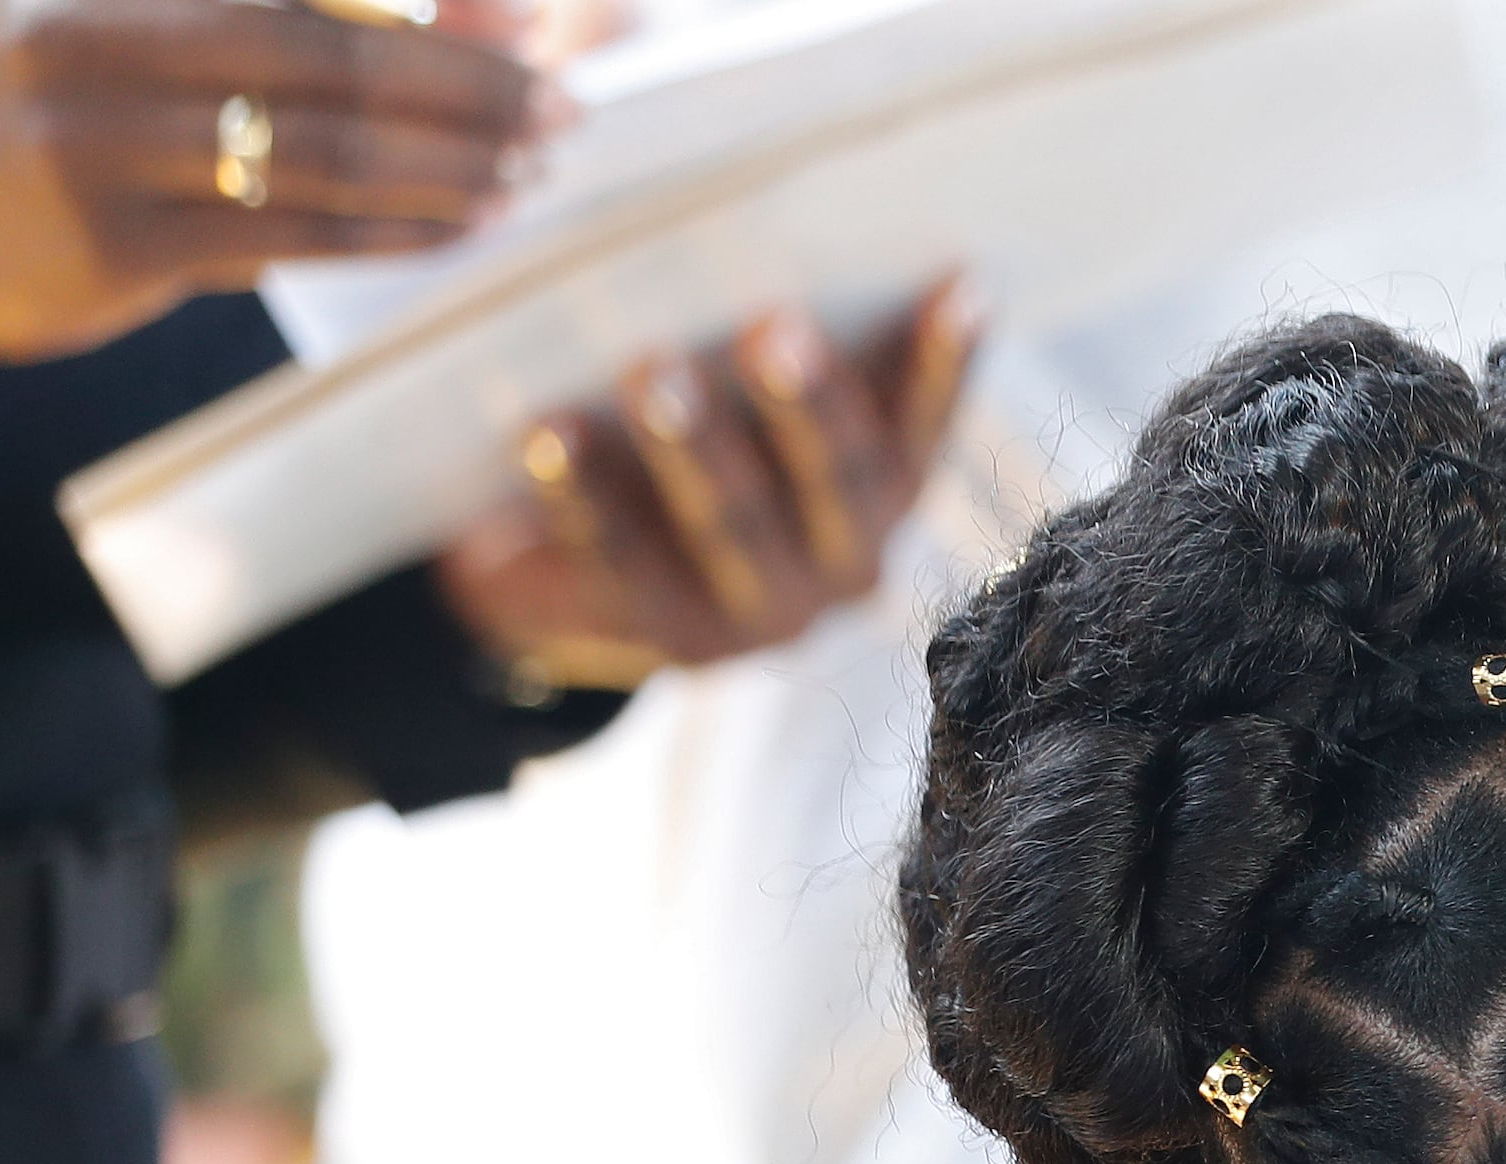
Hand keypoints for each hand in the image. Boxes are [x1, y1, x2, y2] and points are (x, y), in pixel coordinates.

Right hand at [0, 0, 554, 365]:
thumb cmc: (14, 99)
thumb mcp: (99, 16)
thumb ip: (248, 12)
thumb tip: (428, 12)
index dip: (424, 13)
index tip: (528, 30)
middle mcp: (93, 40)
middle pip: (326, 57)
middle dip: (464, 87)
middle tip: (557, 111)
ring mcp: (99, 147)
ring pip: (318, 157)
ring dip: (445, 170)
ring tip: (527, 173)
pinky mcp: (113, 247)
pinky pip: (285, 240)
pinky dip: (387, 234)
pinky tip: (458, 230)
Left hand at [436, 283, 977, 682]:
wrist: (566, 562)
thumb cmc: (670, 427)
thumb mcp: (734, 374)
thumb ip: (777, 312)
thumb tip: (758, 180)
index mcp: (886, 486)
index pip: (927, 419)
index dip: (946, 362)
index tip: (956, 286)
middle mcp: (846, 560)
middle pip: (840, 482)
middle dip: (809, 404)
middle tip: (775, 328)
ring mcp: (761, 611)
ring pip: (733, 526)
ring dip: (694, 447)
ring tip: (651, 373)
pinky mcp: (666, 639)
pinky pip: (620, 560)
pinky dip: (580, 493)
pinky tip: (549, 431)